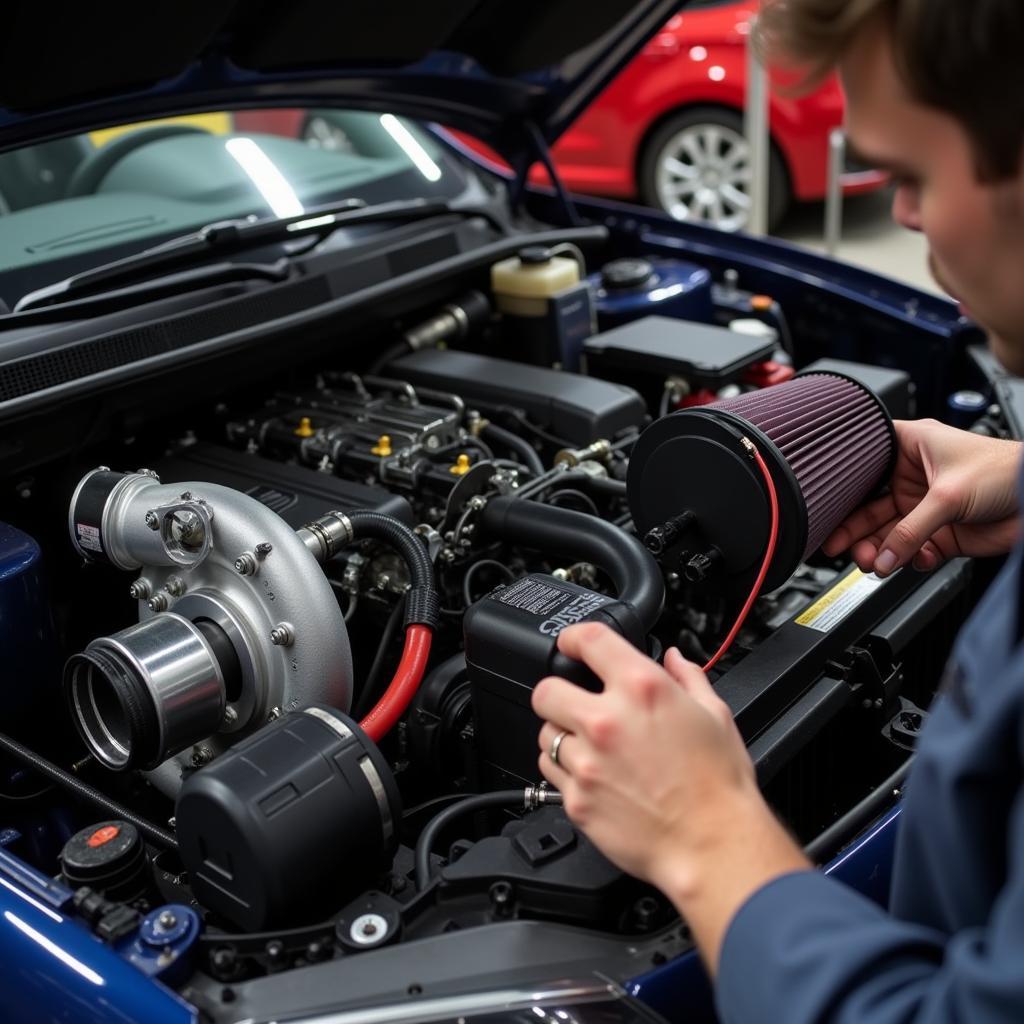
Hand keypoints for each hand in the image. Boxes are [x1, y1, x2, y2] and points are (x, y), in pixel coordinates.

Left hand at [532, 623, 807, 970]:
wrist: (714, 845)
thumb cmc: (719, 786)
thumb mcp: (715, 716)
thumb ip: (689, 678)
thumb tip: (675, 658)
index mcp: (642, 689)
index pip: (588, 640)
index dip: (573, 637)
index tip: (572, 644)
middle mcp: (606, 721)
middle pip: (547, 690)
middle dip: (558, 692)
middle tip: (576, 703)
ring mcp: (587, 762)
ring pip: (545, 733)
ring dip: (562, 734)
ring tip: (592, 746)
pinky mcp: (576, 799)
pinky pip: (550, 772)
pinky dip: (565, 770)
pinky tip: (592, 774)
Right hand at [823, 419, 1020, 574]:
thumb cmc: (1006, 470)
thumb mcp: (946, 496)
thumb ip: (909, 531)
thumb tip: (882, 558)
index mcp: (908, 447)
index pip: (862, 466)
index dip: (842, 488)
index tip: (825, 510)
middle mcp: (912, 476)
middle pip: (870, 507)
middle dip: (856, 531)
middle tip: (840, 548)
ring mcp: (926, 506)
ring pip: (889, 534)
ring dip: (880, 551)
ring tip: (873, 563)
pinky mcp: (941, 533)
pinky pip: (913, 551)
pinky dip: (909, 560)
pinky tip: (911, 560)